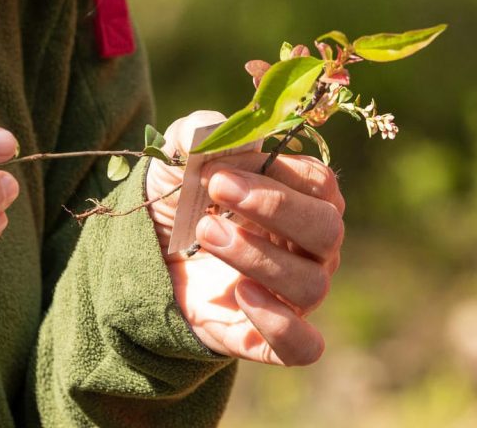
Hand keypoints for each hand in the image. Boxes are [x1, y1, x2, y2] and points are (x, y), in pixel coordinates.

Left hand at [147, 112, 344, 365]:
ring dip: (256, 256)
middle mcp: (310, 249)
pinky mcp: (268, 338)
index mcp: (302, 199)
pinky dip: (281, 324)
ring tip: (206, 233)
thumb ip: (197, 134)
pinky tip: (240, 295)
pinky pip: (303, 346)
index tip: (218, 171)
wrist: (149, 258)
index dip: (277, 176)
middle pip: (328, 231)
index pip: (320, 185)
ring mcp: (292, 295)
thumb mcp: (178, 159)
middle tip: (215, 194)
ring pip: (310, 284)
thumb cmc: (180, 199)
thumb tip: (215, 129)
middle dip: (273, 209)